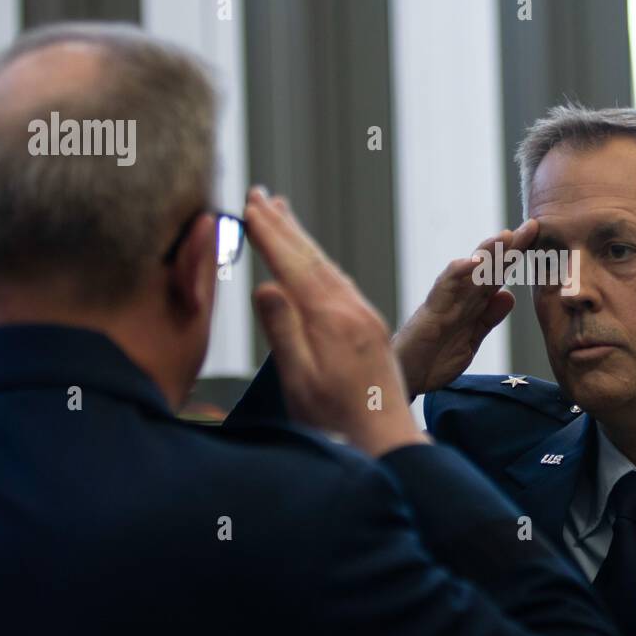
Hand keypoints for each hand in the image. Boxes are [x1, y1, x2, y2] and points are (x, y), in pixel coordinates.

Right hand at [243, 187, 426, 457]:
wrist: (388, 442)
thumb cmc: (335, 422)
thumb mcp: (300, 382)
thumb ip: (284, 333)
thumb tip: (265, 286)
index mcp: (331, 320)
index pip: (292, 265)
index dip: (268, 234)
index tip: (248, 205)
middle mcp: (352, 310)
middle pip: (312, 257)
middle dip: (283, 224)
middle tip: (260, 192)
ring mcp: (365, 317)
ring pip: (328, 266)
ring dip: (302, 239)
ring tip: (282, 212)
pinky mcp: (371, 328)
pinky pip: (341, 283)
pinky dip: (320, 263)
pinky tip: (313, 262)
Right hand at [392, 218, 538, 395]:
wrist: (407, 378)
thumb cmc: (434, 358)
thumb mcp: (471, 340)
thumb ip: (488, 319)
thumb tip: (509, 295)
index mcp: (471, 304)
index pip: (497, 275)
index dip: (515, 258)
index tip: (537, 238)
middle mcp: (459, 297)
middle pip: (487, 267)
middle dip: (509, 247)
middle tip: (531, 226)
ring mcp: (446, 301)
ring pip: (468, 272)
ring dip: (487, 252)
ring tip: (505, 236)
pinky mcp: (431, 311)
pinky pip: (444, 288)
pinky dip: (457, 273)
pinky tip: (472, 262)